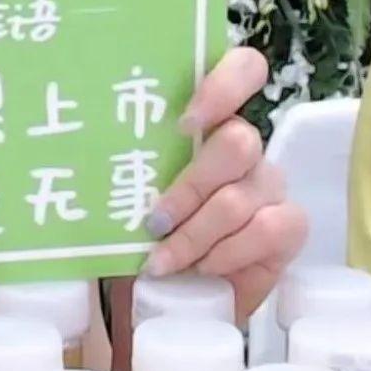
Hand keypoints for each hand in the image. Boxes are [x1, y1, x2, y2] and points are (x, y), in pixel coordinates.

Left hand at [140, 47, 307, 321]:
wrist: (181, 300)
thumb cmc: (148, 238)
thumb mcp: (127, 198)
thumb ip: (123, 169)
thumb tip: (81, 155)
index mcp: (207, 124)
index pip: (243, 70)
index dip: (224, 84)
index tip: (184, 123)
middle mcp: (244, 148)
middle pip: (239, 141)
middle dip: (189, 188)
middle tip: (153, 221)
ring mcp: (270, 184)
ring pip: (241, 195)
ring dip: (195, 234)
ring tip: (163, 261)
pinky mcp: (290, 225)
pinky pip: (269, 229)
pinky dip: (228, 253)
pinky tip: (205, 269)